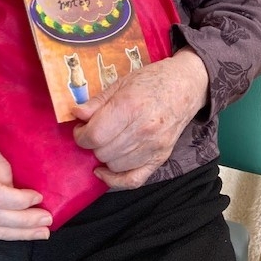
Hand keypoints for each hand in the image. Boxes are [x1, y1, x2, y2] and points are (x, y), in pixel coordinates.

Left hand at [72, 48, 208, 189]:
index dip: (81, 135)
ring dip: (104, 156)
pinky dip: (116, 180)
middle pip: (103, 151)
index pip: (95, 135)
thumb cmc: (151, 80)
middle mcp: (142, 130)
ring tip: (105, 142)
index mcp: (129, 107)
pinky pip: (134, 180)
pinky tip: (105, 170)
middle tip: (92, 132)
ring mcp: (153, 147)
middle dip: (91, 144)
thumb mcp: (121, 83)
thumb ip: (97, 101)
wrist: (185, 86)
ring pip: (115, 165)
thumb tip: (76, 114)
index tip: (80, 128)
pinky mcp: (161, 158)